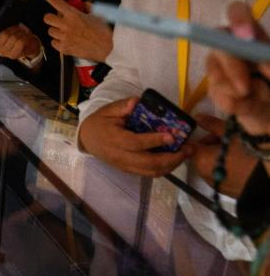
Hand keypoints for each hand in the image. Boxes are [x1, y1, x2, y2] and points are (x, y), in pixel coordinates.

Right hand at [0, 17, 41, 60]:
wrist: (28, 43)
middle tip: (15, 27)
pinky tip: (23, 38)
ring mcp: (4, 53)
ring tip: (20, 33)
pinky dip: (23, 37)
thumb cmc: (14, 34)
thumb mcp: (2, 24)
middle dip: (11, 28)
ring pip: (12, 38)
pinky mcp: (13, 55)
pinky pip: (19, 42)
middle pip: (1, 35)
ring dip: (19, 32)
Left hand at [31, 0, 112, 60]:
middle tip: (61, 21)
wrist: (109, 48)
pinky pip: (53, 43)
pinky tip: (69, 42)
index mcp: (73, 14)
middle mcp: (66, 25)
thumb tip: (81, 5)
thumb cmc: (103, 30)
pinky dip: (59, 42)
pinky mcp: (64, 49)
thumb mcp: (97, 14)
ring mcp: (64, 37)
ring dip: (57, 31)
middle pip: (47, 18)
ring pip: (50, 32)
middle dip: (52, 19)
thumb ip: (85, 7)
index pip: (55, 0)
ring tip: (69, 33)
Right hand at [78, 96, 194, 176]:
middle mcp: (121, 156)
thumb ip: (122, 106)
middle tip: (187, 148)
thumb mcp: (108, 110)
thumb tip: (137, 102)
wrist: (87, 140)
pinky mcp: (129, 170)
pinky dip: (164, 168)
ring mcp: (125, 165)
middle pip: (148, 163)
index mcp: (114, 139)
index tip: (171, 136)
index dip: (154, 141)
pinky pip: (149, 173)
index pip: (136, 143)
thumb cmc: (100, 123)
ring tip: (185, 154)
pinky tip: (174, 159)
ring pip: (151, 171)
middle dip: (171, 158)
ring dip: (171, 165)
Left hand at [192, 112, 256, 196]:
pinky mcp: (225, 192)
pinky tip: (240, 164)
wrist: (267, 178)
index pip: (193, 144)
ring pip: (211, 166)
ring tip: (239, 152)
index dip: (207, 136)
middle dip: (214, 146)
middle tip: (233, 140)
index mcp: (200, 159)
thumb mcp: (231, 133)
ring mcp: (214, 185)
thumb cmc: (247, 152)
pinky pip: (220, 176)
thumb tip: (197, 117)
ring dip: (220, 157)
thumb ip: (212, 125)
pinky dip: (226, 168)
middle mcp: (203, 174)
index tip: (219, 132)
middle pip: (202, 155)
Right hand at [206, 1, 269, 136]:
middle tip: (246, 89)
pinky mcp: (214, 87)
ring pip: (215, 74)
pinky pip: (217, 95)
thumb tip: (261, 69)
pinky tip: (245, 106)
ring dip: (237, 92)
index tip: (246, 37)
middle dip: (232, 68)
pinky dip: (234, 105)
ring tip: (256, 100)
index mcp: (252, 34)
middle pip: (218, 44)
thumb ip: (269, 64)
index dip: (237, 19)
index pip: (236, 12)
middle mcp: (231, 45)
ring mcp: (219, 66)